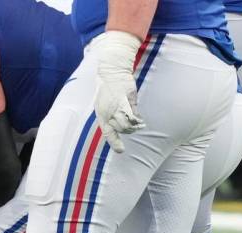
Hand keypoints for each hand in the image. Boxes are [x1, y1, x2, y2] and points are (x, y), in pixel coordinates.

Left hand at [91, 30, 144, 152]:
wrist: (111, 71)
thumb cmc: (109, 86)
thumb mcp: (107, 102)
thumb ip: (117, 112)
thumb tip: (129, 121)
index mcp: (101, 113)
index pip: (107, 132)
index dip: (114, 142)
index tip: (121, 151)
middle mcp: (106, 112)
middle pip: (119, 129)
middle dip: (127, 131)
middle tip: (133, 128)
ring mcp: (115, 106)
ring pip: (126, 124)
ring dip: (133, 126)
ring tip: (138, 124)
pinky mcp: (125, 100)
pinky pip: (132, 115)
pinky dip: (137, 119)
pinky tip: (140, 120)